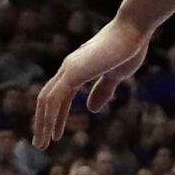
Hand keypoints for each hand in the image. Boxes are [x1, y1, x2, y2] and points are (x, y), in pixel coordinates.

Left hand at [34, 16, 155, 144]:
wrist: (133, 31)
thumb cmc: (128, 49)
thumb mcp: (115, 76)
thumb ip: (103, 90)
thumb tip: (91, 109)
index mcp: (77, 69)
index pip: (58, 96)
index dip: (55, 115)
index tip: (54, 134)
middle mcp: (68, 68)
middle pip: (47, 98)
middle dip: (42, 122)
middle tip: (41, 143)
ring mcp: (69, 69)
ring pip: (47, 100)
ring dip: (43, 123)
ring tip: (42, 143)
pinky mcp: (74, 72)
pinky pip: (56, 98)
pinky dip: (52, 116)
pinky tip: (53, 132)